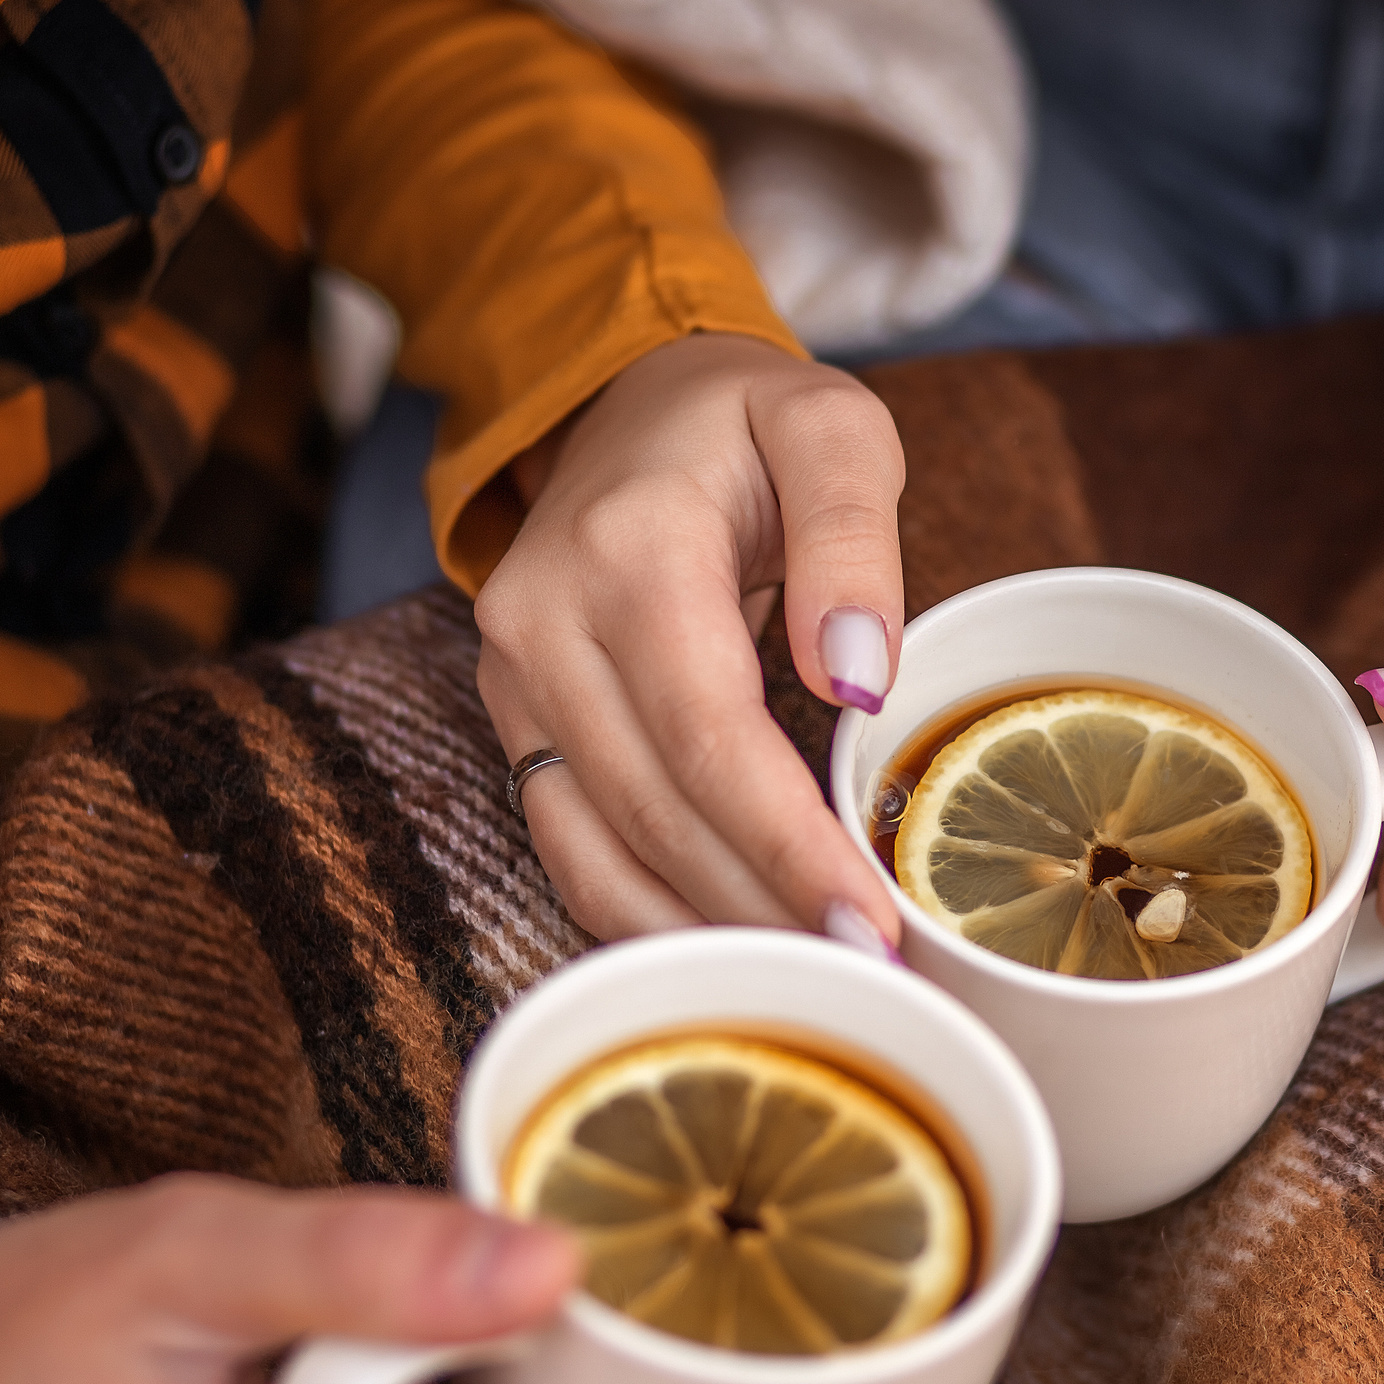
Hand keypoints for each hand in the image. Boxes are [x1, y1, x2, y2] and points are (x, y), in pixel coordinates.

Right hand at [474, 333, 906, 945]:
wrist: (626, 402)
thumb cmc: (745, 422)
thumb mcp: (833, 428)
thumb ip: (853, 537)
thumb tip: (856, 672)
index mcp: (628, 551)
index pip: (709, 733)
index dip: (786, 842)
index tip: (870, 920)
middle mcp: (544, 623)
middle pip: (655, 809)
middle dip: (763, 907)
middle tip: (868, 976)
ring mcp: (513, 679)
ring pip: (598, 849)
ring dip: (703, 934)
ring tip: (812, 981)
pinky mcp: (515, 721)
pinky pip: (568, 845)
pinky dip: (645, 913)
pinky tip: (728, 952)